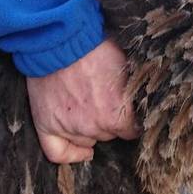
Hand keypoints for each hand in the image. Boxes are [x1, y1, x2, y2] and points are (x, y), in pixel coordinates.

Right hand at [26, 39, 136, 163]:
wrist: (61, 38)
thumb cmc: (96, 46)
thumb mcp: (126, 65)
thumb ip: (134, 89)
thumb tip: (146, 97)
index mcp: (115, 114)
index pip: (132, 131)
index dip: (133, 120)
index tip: (132, 114)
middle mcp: (92, 126)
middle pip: (110, 135)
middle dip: (112, 121)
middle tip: (110, 103)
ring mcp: (67, 127)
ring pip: (88, 141)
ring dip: (93, 130)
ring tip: (95, 113)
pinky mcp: (46, 124)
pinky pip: (58, 153)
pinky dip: (71, 155)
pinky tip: (83, 152)